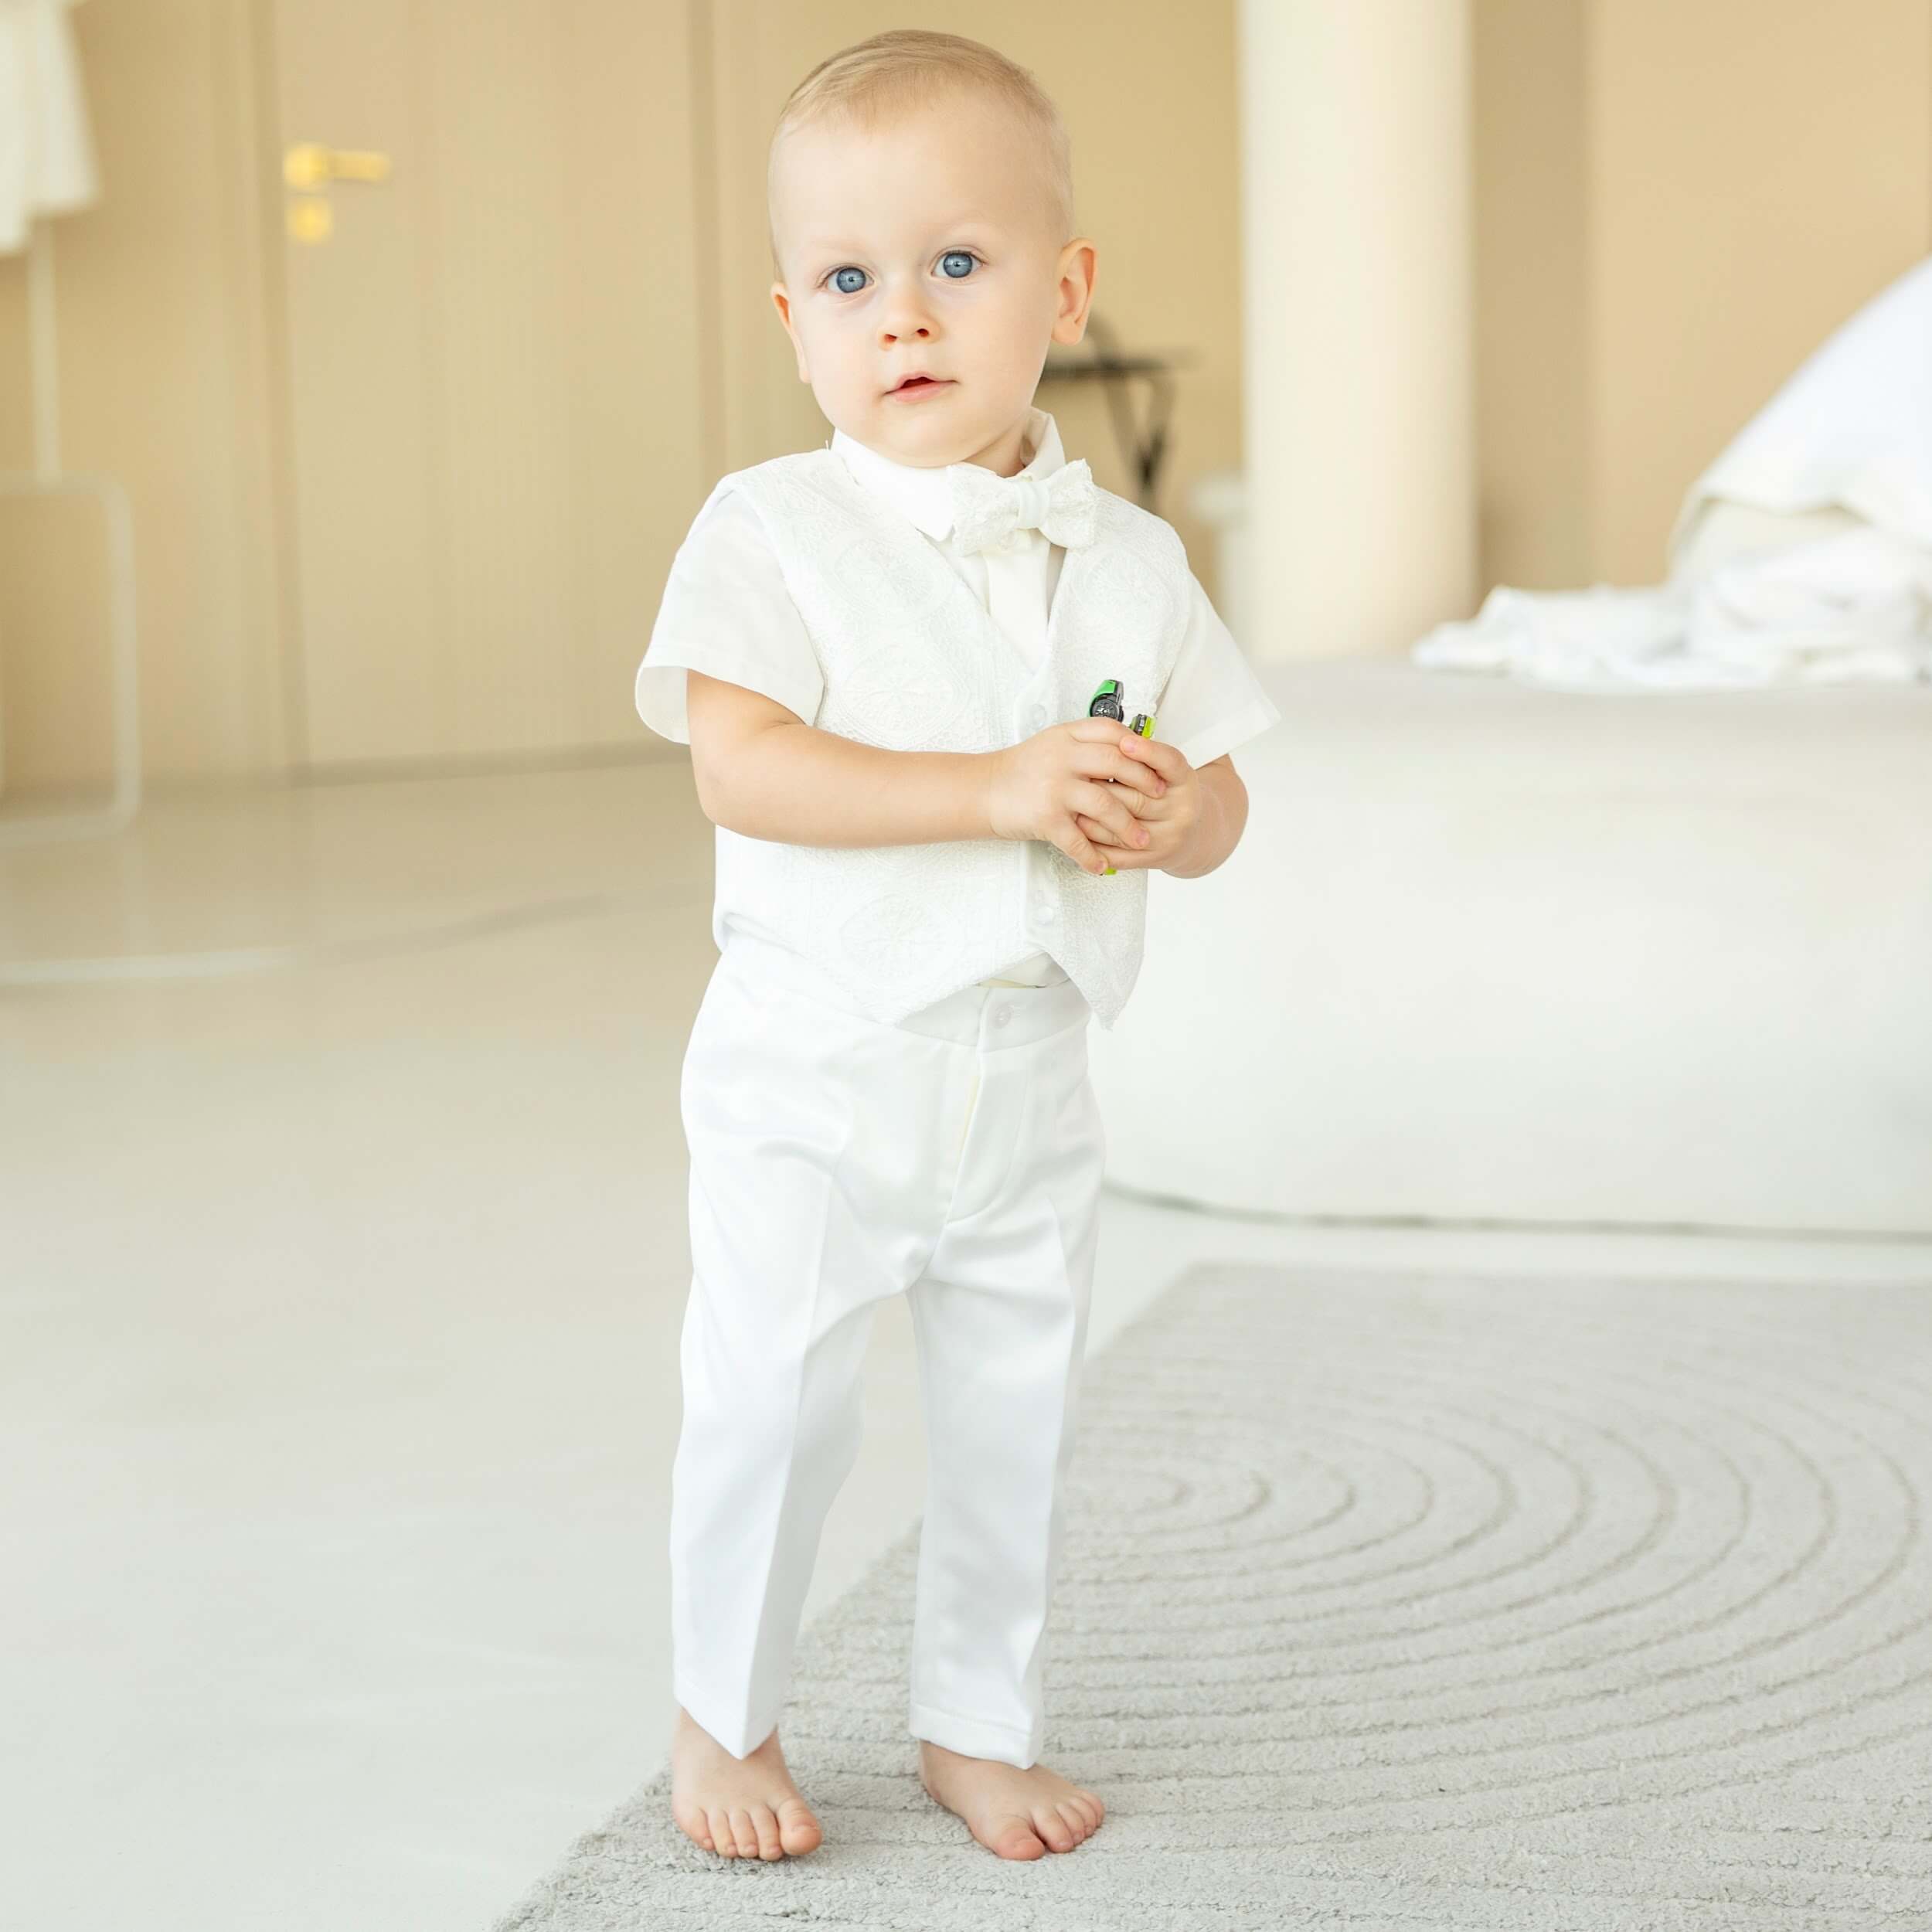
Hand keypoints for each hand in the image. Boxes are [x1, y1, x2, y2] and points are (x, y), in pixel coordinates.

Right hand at [985, 720, 1170, 876]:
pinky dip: (1092, 857)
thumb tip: (1126, 748)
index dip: (1138, 747)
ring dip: (1127, 826)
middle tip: (1158, 799)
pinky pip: (1078, 841)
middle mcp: (1062, 758)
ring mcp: (1054, 788)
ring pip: (1105, 805)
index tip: (1154, 763)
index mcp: (1066, 737)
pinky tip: (1102, 866)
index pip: (1112, 732)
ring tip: (1141, 839)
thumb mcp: (1052, 744)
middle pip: (1117, 764)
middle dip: (1144, 783)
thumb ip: (1084, 744)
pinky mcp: (1045, 817)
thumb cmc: (1021, 769)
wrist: (983, 789)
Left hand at [1072, 732, 1197, 870]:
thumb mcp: (1165, 771)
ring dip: (1092, 817)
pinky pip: (1118, 853)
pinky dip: (1094, 843)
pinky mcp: (1153, 859)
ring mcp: (1168, 838)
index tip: (1124, 742)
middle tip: (1076, 775)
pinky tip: (1077, 831)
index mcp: (1185, 782)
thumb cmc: (1166, 794)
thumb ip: (1144, 758)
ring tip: (1071, 804)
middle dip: (1103, 787)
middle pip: (1137, 798)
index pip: (1170, 763)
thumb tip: (1112, 742)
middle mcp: (1182, 810)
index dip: (1147, 752)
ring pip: (1123, 828)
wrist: (1189, 833)